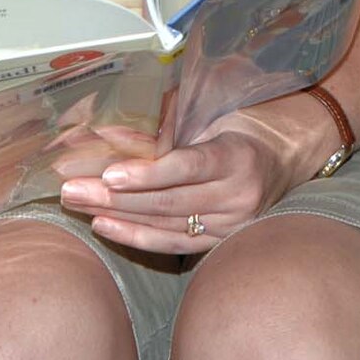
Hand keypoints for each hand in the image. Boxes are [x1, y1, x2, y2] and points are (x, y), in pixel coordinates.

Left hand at [56, 100, 328, 254]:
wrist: (288, 156)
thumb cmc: (243, 125)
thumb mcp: (214, 114)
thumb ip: (170, 124)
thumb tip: (111, 130)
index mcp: (239, 156)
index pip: (190, 166)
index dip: (149, 172)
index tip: (111, 173)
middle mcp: (239, 196)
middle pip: (170, 201)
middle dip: (115, 196)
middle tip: (72, 189)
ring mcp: (232, 225)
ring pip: (166, 225)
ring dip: (116, 216)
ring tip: (77, 205)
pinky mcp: (221, 243)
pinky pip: (173, 244)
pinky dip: (136, 237)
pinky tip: (104, 226)